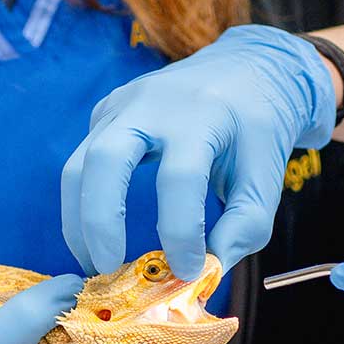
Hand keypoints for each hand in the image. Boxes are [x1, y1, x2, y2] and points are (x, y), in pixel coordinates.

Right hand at [62, 24, 335, 280]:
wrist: (248, 69)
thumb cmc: (257, 130)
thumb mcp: (265, 178)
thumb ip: (243, 228)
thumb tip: (203, 274)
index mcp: (202, 115)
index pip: (180, 178)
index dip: (180, 232)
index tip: (189, 272)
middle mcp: (153, 103)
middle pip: (106, 159)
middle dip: (101, 221)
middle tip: (109, 270)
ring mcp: (121, 105)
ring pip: (79, 165)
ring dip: (79, 221)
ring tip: (97, 265)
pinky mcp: (106, 114)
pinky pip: (82, 162)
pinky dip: (85, 204)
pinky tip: (102, 234)